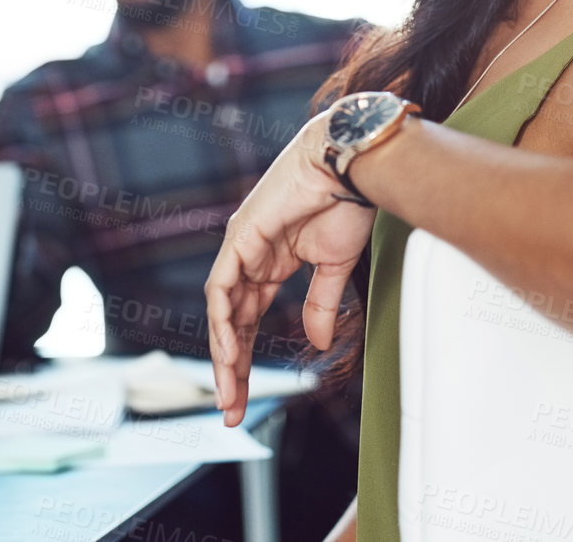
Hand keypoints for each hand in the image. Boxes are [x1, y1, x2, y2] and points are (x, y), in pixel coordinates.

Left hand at [205, 111, 375, 426]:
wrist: (351, 163)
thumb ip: (319, 305)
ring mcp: (241, 246)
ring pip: (222, 310)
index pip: (247, 319)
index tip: (243, 398)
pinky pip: (223, 287)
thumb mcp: (333, 266)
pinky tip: (228, 351)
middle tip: (229, 409)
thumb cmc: (346, 201)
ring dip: (223, 354)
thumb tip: (316, 345)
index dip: (245, 358)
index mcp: (269, 261)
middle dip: (229, 368)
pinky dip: (223, 320)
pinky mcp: (241, 236)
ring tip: (228, 392)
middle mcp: (248, 256)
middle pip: (231, 322)